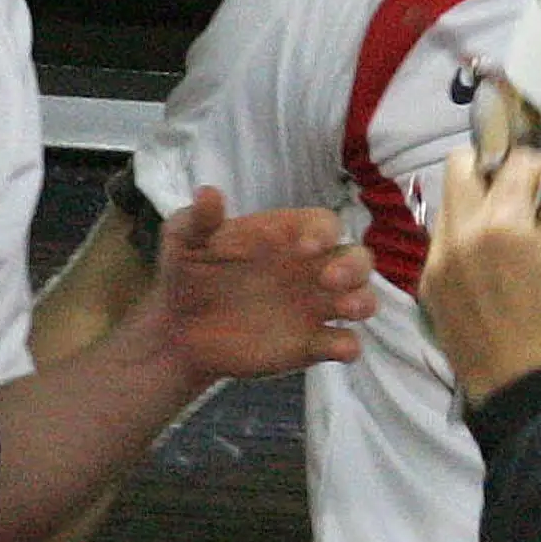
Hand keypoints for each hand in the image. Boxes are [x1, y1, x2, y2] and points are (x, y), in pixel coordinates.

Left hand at [150, 189, 374, 379]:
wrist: (178, 329)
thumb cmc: (187, 273)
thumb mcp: (184, 239)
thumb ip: (198, 219)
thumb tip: (208, 193)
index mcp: (288, 235)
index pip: (325, 224)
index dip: (322, 233)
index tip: (303, 248)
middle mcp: (310, 268)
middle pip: (357, 258)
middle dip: (353, 266)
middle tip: (329, 279)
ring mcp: (314, 307)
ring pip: (362, 298)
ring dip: (362, 301)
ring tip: (344, 309)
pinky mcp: (311, 344)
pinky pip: (344, 343)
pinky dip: (348, 345)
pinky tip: (336, 348)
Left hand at [416, 143, 540, 404]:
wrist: (522, 387)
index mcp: (502, 224)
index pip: (514, 160)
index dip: (536, 163)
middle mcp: (459, 232)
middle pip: (460, 164)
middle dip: (490, 166)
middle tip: (517, 191)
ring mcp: (436, 258)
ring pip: (448, 202)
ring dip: (475, 200)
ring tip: (504, 232)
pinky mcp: (426, 282)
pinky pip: (441, 239)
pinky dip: (463, 236)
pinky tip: (487, 264)